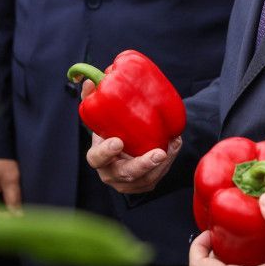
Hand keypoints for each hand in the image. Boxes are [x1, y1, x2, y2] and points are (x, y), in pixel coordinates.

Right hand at [82, 79, 178, 194]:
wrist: (121, 150)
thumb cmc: (109, 132)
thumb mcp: (100, 118)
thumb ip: (92, 100)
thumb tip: (90, 81)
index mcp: (98, 159)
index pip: (97, 159)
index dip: (107, 152)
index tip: (118, 141)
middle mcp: (111, 174)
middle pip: (127, 174)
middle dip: (144, 164)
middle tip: (159, 152)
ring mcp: (129, 183)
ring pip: (147, 178)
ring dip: (163, 162)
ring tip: (172, 143)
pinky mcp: (144, 184)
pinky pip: (158, 176)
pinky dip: (168, 161)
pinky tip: (174, 145)